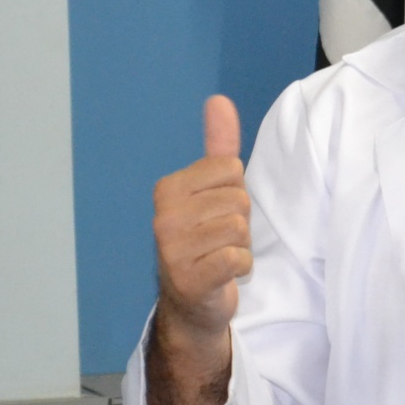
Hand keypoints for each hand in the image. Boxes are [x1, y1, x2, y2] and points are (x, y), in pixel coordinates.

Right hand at [152, 95, 250, 348]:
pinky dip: (240, 267)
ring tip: (221, 255)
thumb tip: (219, 100)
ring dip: (241, 246)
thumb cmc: (207, 240)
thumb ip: (218, 145)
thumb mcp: (213, 189)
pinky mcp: (189, 280)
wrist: (193, 304)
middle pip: (238, 199)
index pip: (231, 168)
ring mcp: (172, 250)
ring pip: (239, 228)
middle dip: (240, 220)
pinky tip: (224, 274)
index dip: (236, 192)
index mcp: (168, 189)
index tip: (218, 213)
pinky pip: (236, 259)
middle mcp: (163, 216)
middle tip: (220, 239)